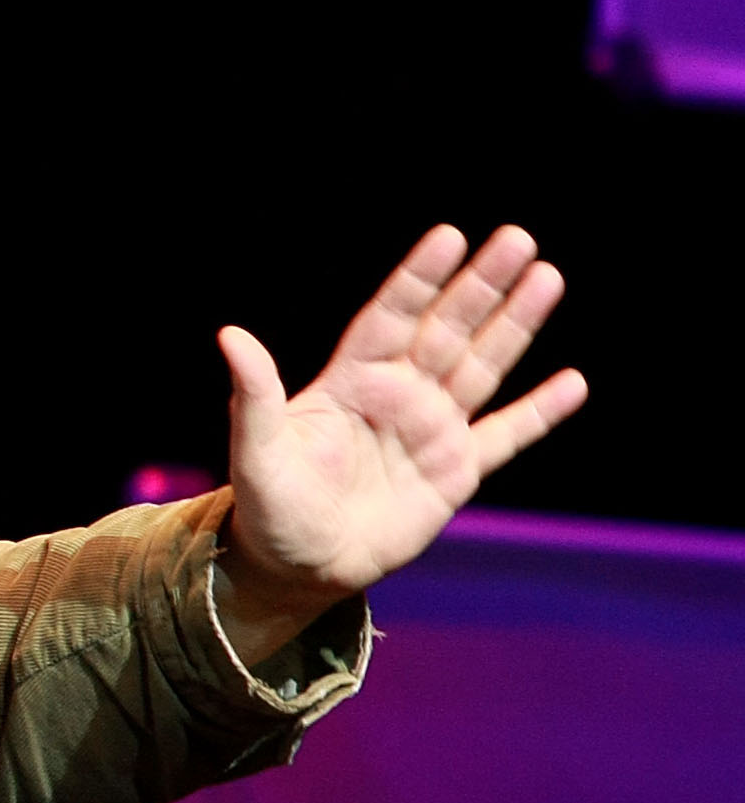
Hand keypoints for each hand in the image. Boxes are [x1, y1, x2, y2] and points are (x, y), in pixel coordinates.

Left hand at [212, 224, 586, 662]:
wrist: (298, 567)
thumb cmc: (268, 507)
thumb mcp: (256, 452)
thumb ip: (254, 396)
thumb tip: (230, 336)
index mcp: (351, 381)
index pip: (393, 316)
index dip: (420, 278)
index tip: (449, 236)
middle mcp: (397, 395)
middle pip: (448, 328)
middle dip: (481, 285)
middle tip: (518, 238)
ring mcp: (430, 430)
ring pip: (482, 366)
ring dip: (515, 325)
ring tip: (547, 277)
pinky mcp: (455, 472)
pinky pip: (505, 435)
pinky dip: (538, 411)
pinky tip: (572, 382)